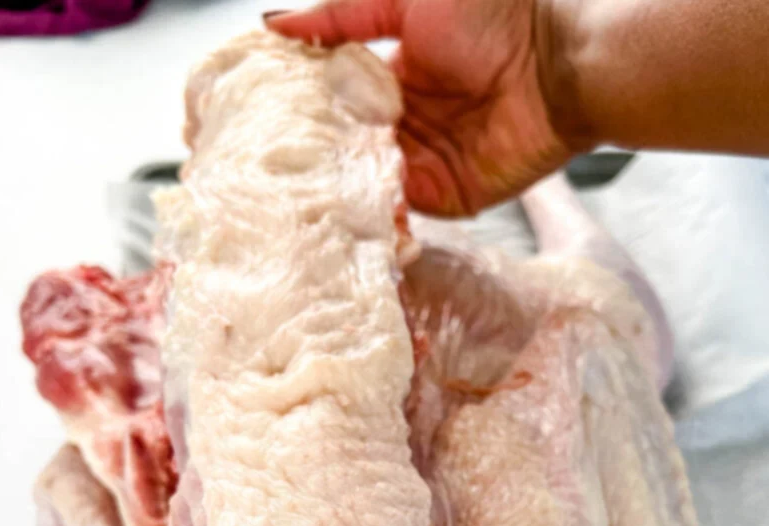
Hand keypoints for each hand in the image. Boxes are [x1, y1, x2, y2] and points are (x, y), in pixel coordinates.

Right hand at [266, 0, 572, 214]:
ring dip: (333, 191)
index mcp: (387, 76)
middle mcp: (400, 125)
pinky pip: (398, 213)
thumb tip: (275, 23)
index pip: (328, 101)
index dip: (295, 110)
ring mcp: (420, 165)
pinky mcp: (443, 198)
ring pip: (361, 185)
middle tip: (262, 170)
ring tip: (290, 198)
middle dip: (308, 160)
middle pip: (340, 150)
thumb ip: (341, 13)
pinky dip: (371, 215)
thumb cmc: (497, 16)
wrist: (562, 66)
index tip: (254, 119)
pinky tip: (340, 214)